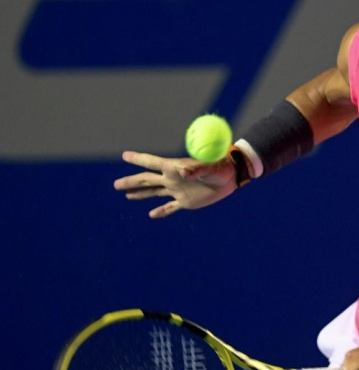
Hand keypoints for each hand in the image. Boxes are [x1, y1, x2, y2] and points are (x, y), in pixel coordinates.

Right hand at [113, 151, 237, 217]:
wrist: (231, 177)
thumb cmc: (221, 168)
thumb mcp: (209, 167)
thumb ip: (196, 169)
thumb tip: (183, 171)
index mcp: (175, 168)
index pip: (153, 163)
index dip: (139, 159)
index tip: (125, 155)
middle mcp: (173, 178)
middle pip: (147, 180)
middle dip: (131, 182)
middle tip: (116, 184)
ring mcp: (178, 190)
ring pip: (155, 192)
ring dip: (140, 194)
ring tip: (127, 195)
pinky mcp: (187, 201)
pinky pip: (170, 207)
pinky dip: (161, 212)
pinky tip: (152, 214)